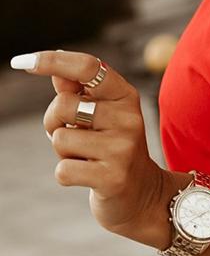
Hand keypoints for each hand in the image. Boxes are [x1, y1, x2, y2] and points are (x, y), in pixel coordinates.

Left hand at [10, 49, 168, 237]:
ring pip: (60, 139)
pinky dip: (66, 175)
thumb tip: (55, 71)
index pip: (87, 67)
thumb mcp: (101, 115)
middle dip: (54, 121)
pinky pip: (63, 169)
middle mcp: (129, 119)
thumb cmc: (112, 148)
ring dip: (63, 152)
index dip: (51, 60)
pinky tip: (88, 177)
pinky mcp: (113, 178)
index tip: (22, 62)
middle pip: (63, 104)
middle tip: (75, 135)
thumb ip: (79, 91)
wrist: (141, 194)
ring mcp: (123, 149)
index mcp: (126, 97)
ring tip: (87, 158)